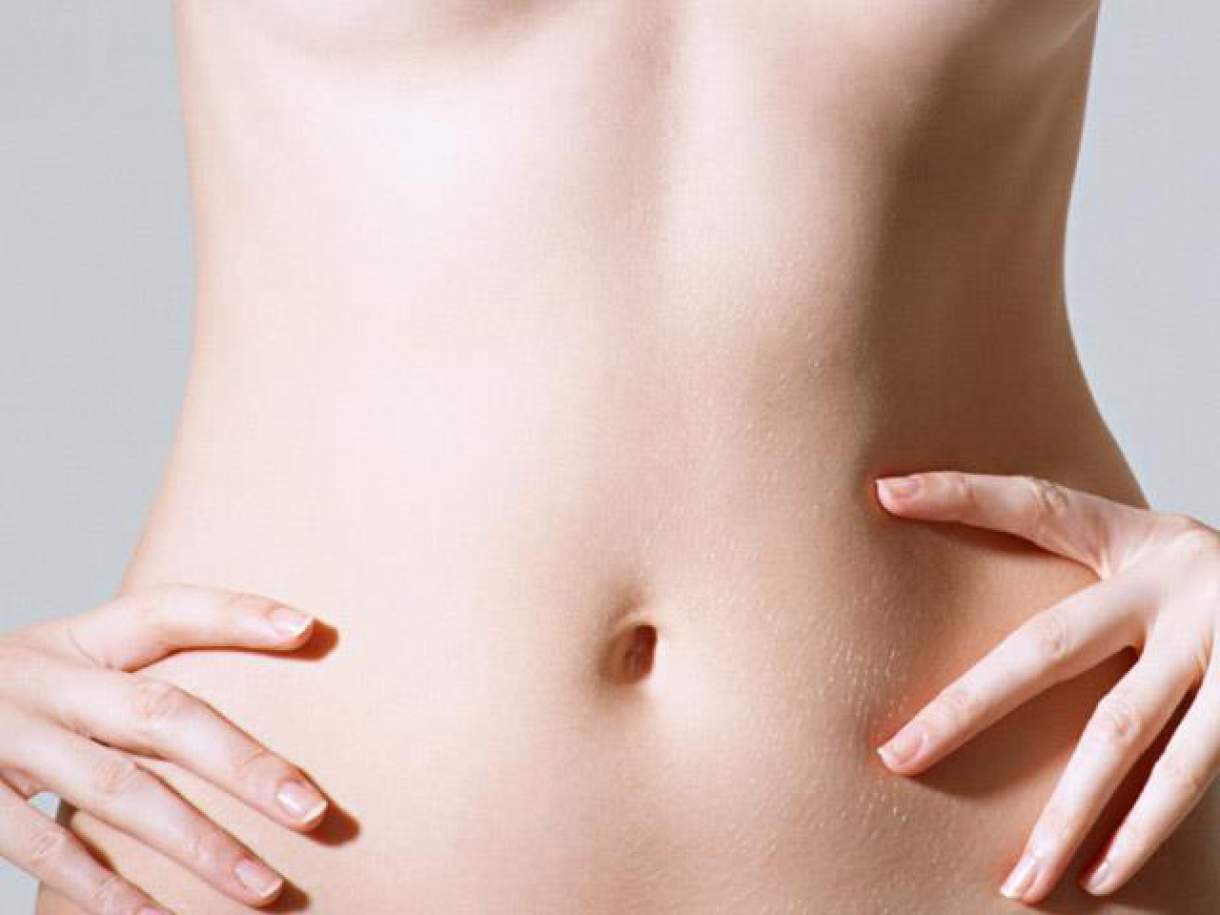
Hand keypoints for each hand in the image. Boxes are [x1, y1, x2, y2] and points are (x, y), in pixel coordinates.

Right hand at [0, 584, 329, 914]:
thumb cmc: (18, 701)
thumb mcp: (67, 668)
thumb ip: (140, 684)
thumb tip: (262, 728)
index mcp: (79, 639)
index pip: (167, 611)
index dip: (235, 614)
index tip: (307, 627)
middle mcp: (45, 679)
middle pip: (160, 714)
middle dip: (243, 764)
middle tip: (312, 810)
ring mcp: (6, 738)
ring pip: (117, 790)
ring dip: (198, 843)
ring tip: (262, 887)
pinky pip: (46, 848)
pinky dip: (106, 890)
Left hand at [871, 471, 1219, 904]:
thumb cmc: (1214, 591)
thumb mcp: (1158, 558)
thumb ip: (1085, 584)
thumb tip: (977, 617)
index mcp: (1137, 541)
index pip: (1037, 506)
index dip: (963, 495)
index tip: (887, 493)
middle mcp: (1175, 583)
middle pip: (1049, 645)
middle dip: (968, 707)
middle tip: (901, 757)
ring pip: (1125, 734)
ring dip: (1067, 812)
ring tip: (1019, 879)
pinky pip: (1191, 773)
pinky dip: (1145, 828)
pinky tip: (1101, 872)